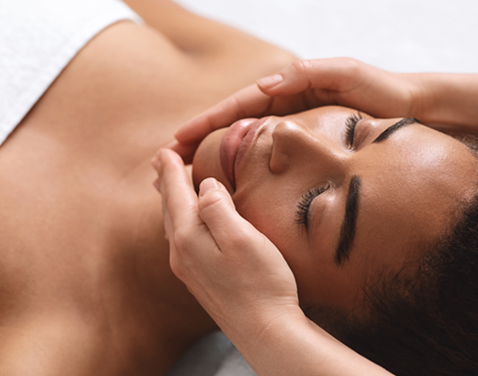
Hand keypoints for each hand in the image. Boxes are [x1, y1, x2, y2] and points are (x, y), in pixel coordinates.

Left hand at [152, 149, 298, 334]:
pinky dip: (178, 220)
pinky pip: (180, 239)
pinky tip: (183, 223)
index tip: (165, 150)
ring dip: (170, 200)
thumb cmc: (260, 282)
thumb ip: (218, 207)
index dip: (171, 169)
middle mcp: (181, 252)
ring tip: (166, 186)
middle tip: (160, 160)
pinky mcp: (199, 279)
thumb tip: (204, 185)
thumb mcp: (242, 238)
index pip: (176, 193)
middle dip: (165, 181)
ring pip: (173, 224)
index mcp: (189, 237)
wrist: (265, 331)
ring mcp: (188, 268)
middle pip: (169, 207)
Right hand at [171, 58, 419, 160]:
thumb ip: (306, 74)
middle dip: (197, 139)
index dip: (206, 122)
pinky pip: (261, 153)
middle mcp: (281, 108)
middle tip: (166, 158)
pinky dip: (238, 162)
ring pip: (240, 140)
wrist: (407, 105)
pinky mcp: (299, 143)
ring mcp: (288, 126)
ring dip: (210, 152)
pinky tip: (226, 178)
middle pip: (230, 123)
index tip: (179, 139)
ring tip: (183, 169)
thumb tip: (265, 85)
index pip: (237, 106)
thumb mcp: (344, 73)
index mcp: (286, 91)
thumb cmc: (378, 88)